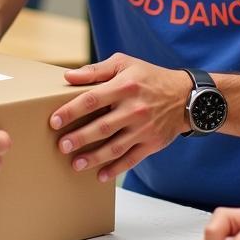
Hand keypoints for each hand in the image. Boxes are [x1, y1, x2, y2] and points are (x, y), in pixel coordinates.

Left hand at [49, 53, 190, 181]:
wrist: (185, 96)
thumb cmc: (149, 77)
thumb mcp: (124, 64)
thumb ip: (95, 70)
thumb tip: (68, 76)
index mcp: (125, 86)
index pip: (92, 99)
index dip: (71, 111)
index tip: (54, 121)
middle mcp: (135, 109)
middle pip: (101, 127)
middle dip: (79, 138)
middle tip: (61, 146)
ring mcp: (144, 128)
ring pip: (115, 147)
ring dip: (93, 158)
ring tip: (75, 164)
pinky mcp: (152, 143)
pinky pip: (131, 160)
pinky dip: (115, 169)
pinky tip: (100, 175)